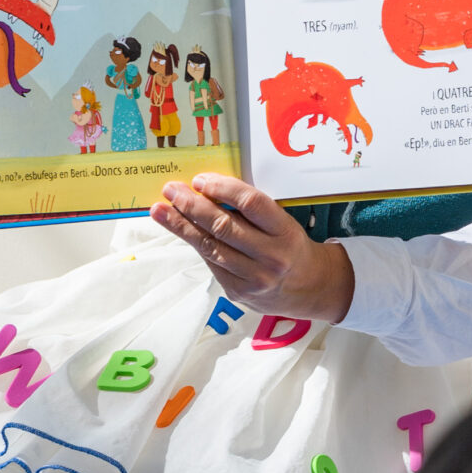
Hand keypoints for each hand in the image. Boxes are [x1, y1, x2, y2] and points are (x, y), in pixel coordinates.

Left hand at [151, 173, 354, 321]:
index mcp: (286, 232)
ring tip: (160, 210)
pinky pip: (211, 263)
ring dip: (181, 226)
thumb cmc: (291, 247)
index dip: (223, 189)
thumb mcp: (283, 224)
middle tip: (171, 191)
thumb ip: (251, 212)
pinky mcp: (238, 292)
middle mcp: (271, 257)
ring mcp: (254, 278)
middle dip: (192, 206)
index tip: (201, 180)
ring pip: (210, 247)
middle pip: (225, 226)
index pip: (252, 204)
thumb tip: (208, 191)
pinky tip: (180, 230)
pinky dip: (194, 244)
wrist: (311, 288)